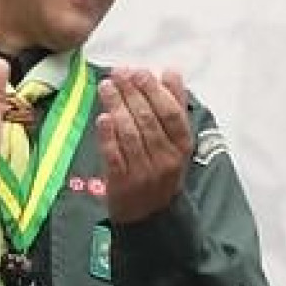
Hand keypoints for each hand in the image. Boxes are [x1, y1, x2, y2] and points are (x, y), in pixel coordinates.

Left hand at [97, 66, 191, 222]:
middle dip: (131, 93)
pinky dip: (108, 136)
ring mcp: (144, 172)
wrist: (150, 213)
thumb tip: (172, 73)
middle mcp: (166, 159)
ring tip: (107, 87)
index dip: (155, 91)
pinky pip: (114, 155)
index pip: (171, 114)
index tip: (140, 72)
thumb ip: (176, 105)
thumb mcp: (176, 140)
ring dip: (117, 107)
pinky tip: (103, 118)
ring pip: (131, 134)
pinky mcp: (122, 182)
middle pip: (149, 120)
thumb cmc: (161, 168)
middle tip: (118, 73)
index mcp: (182, 146)